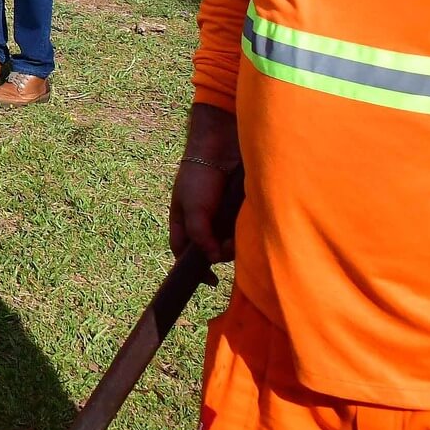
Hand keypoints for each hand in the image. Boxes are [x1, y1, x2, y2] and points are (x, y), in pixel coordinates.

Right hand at [169, 104, 239, 262]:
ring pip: (228, 243)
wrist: (222, 149)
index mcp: (183, 222)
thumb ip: (199, 235)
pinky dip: (244, 232)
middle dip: (218, 253)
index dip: (193, 269)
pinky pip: (242, 231)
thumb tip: (211, 259)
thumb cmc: (200, 176)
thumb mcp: (192, 208)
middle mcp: (203, 223)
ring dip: (232, 242)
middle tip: (225, 244)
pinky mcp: (239, 212)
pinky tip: (245, 222)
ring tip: (235, 227)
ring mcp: (222, 218)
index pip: (183, 253)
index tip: (211, 279)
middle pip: (209, 251)